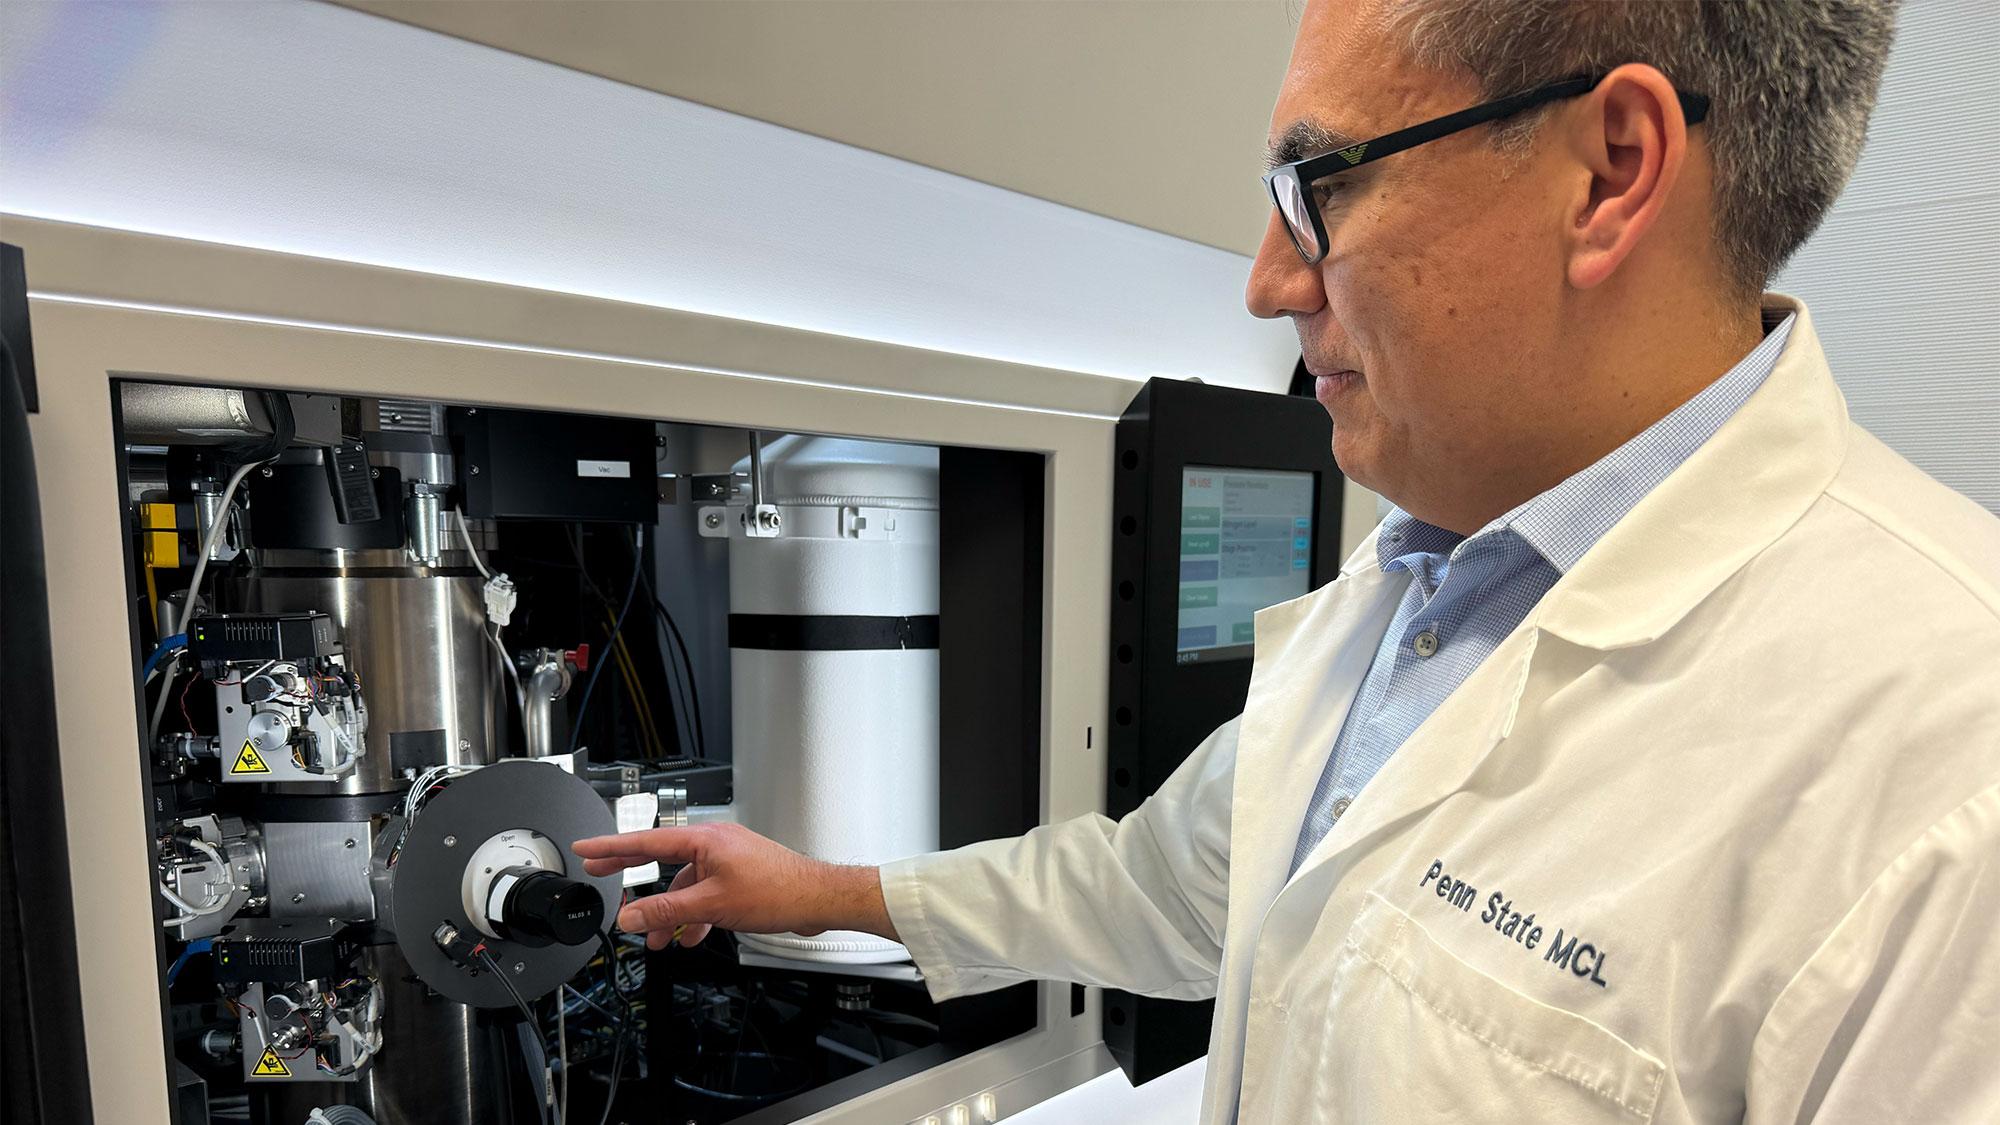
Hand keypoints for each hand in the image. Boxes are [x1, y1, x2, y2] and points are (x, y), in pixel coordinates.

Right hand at [572, 822, 896, 950]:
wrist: (817, 900)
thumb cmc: (776, 891)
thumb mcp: (709, 905)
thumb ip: (665, 912)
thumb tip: (631, 917)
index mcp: (703, 839)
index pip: (646, 840)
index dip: (611, 846)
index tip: (586, 847)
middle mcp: (713, 843)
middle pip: (661, 858)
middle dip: (633, 874)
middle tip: (601, 875)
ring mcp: (727, 859)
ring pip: (685, 884)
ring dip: (668, 911)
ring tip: (654, 938)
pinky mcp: (739, 877)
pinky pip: (704, 893)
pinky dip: (693, 915)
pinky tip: (690, 936)